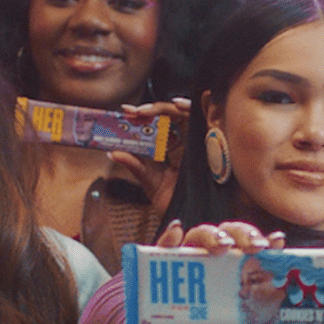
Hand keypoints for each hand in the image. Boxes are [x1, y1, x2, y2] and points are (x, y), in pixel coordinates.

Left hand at [108, 97, 191, 217]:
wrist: (189, 219)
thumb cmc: (174, 203)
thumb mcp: (150, 183)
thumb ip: (135, 166)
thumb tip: (112, 152)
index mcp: (171, 151)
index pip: (158, 127)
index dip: (143, 117)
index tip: (125, 112)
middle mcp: (186, 145)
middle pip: (171, 118)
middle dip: (152, 110)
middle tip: (133, 112)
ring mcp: (198, 143)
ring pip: (185, 116)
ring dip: (168, 107)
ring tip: (149, 109)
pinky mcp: (210, 143)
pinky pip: (203, 121)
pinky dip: (193, 109)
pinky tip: (179, 105)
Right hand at [139, 220, 279, 323]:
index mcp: (241, 283)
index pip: (257, 254)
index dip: (268, 244)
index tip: (277, 242)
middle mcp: (217, 270)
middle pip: (231, 237)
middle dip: (244, 235)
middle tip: (254, 246)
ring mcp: (188, 272)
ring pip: (199, 238)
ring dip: (212, 236)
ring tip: (222, 246)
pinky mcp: (159, 280)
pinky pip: (161, 253)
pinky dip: (168, 239)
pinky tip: (175, 233)